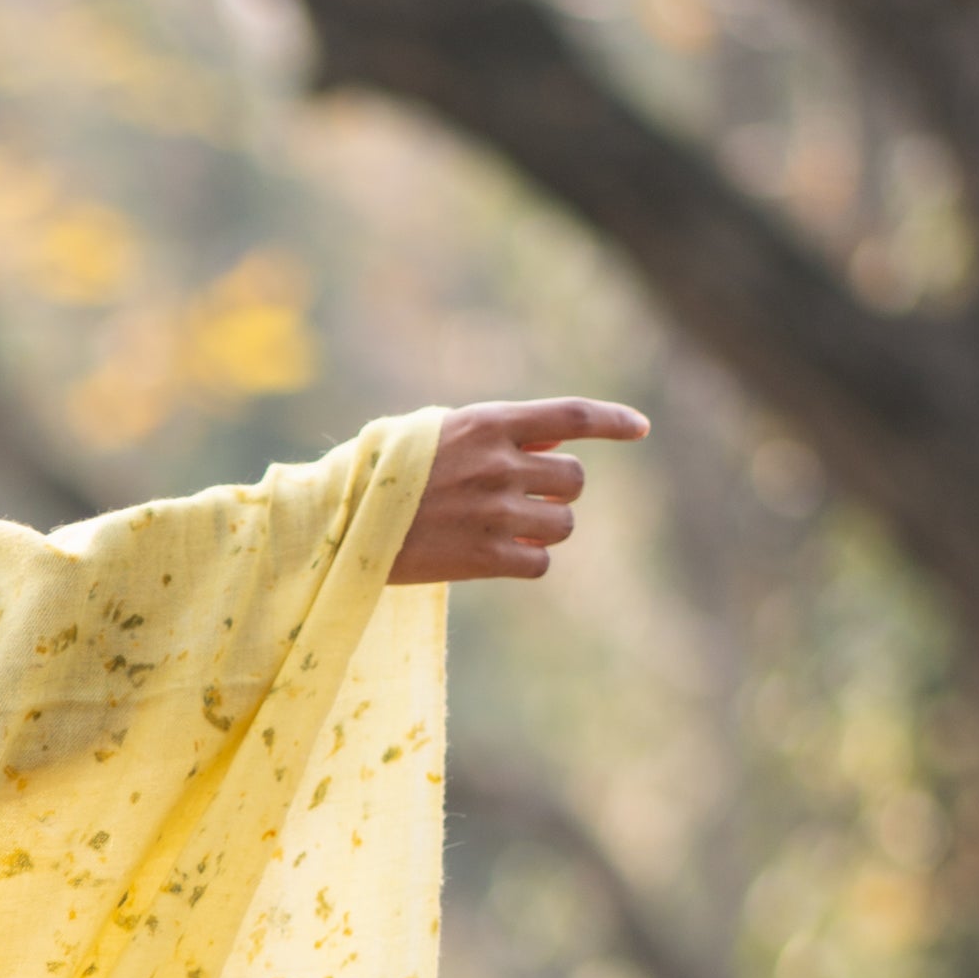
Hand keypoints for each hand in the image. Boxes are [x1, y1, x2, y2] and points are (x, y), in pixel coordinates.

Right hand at [387, 393, 650, 584]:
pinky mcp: (484, 558)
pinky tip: (496, 556)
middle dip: (558, 492)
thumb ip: (494, 434)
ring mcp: (493, 512)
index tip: (641, 428)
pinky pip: (539, 561)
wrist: (337, 523)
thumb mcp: (436, 434)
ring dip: (545, 528)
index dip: (613, 421)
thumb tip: (553, 444)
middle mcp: (497, 464)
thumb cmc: (382, 473)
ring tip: (507, 529)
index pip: (571, 416)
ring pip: (563, 523)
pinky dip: (526, 560)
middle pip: (573, 480)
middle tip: (526, 499)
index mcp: (487, 424)